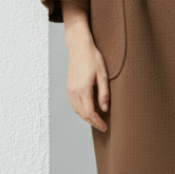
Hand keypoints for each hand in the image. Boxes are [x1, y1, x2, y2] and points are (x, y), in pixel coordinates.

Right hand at [62, 1, 109, 132]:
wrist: (79, 47)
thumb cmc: (93, 58)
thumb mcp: (103, 75)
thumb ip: (104, 93)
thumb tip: (105, 109)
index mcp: (83, 89)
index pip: (90, 113)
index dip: (98, 122)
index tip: (105, 127)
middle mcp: (74, 92)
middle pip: (82, 114)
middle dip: (92, 123)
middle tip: (103, 126)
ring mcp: (70, 90)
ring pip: (77, 110)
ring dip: (86, 118)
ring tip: (97, 120)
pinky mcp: (69, 87)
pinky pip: (74, 104)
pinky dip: (81, 111)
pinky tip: (89, 111)